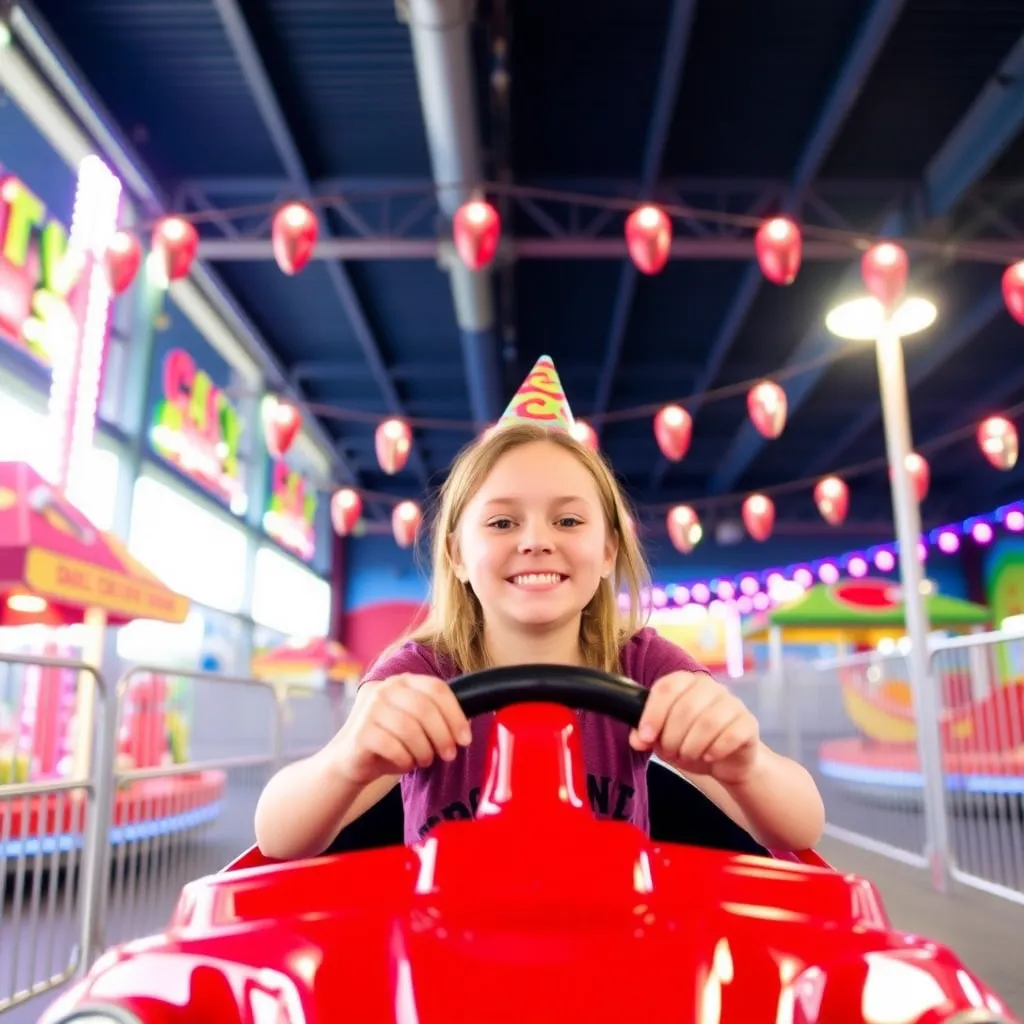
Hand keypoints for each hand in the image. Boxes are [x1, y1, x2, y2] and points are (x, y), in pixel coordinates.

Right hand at [331, 674, 471, 785]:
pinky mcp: (361, 732)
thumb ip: (437, 716)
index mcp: (403, 681)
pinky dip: (406, 760)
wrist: (352, 760)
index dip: (456, 715)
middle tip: (449, 755)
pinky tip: (406, 763)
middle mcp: (385, 689)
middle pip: (425, 709)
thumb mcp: (416, 723)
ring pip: (410, 729)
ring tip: (425, 760)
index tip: (465, 738)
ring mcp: (370, 708)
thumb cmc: (391, 742)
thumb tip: (467, 725)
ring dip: (425, 751)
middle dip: (443, 736)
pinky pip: (393, 747)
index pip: (437, 689)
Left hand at [629, 672, 760, 784]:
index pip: (666, 688)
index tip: (645, 737)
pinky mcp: (748, 723)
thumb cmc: (691, 743)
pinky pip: (731, 735)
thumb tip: (638, 739)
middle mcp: (710, 687)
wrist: (726, 761)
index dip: (653, 714)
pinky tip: (708, 756)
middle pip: (685, 708)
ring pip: (707, 723)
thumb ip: (646, 736)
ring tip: (687, 756)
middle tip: (670, 753)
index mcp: (685, 682)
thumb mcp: (662, 739)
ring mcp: (732, 703)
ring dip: (691, 747)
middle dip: (672, 738)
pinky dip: (714, 750)